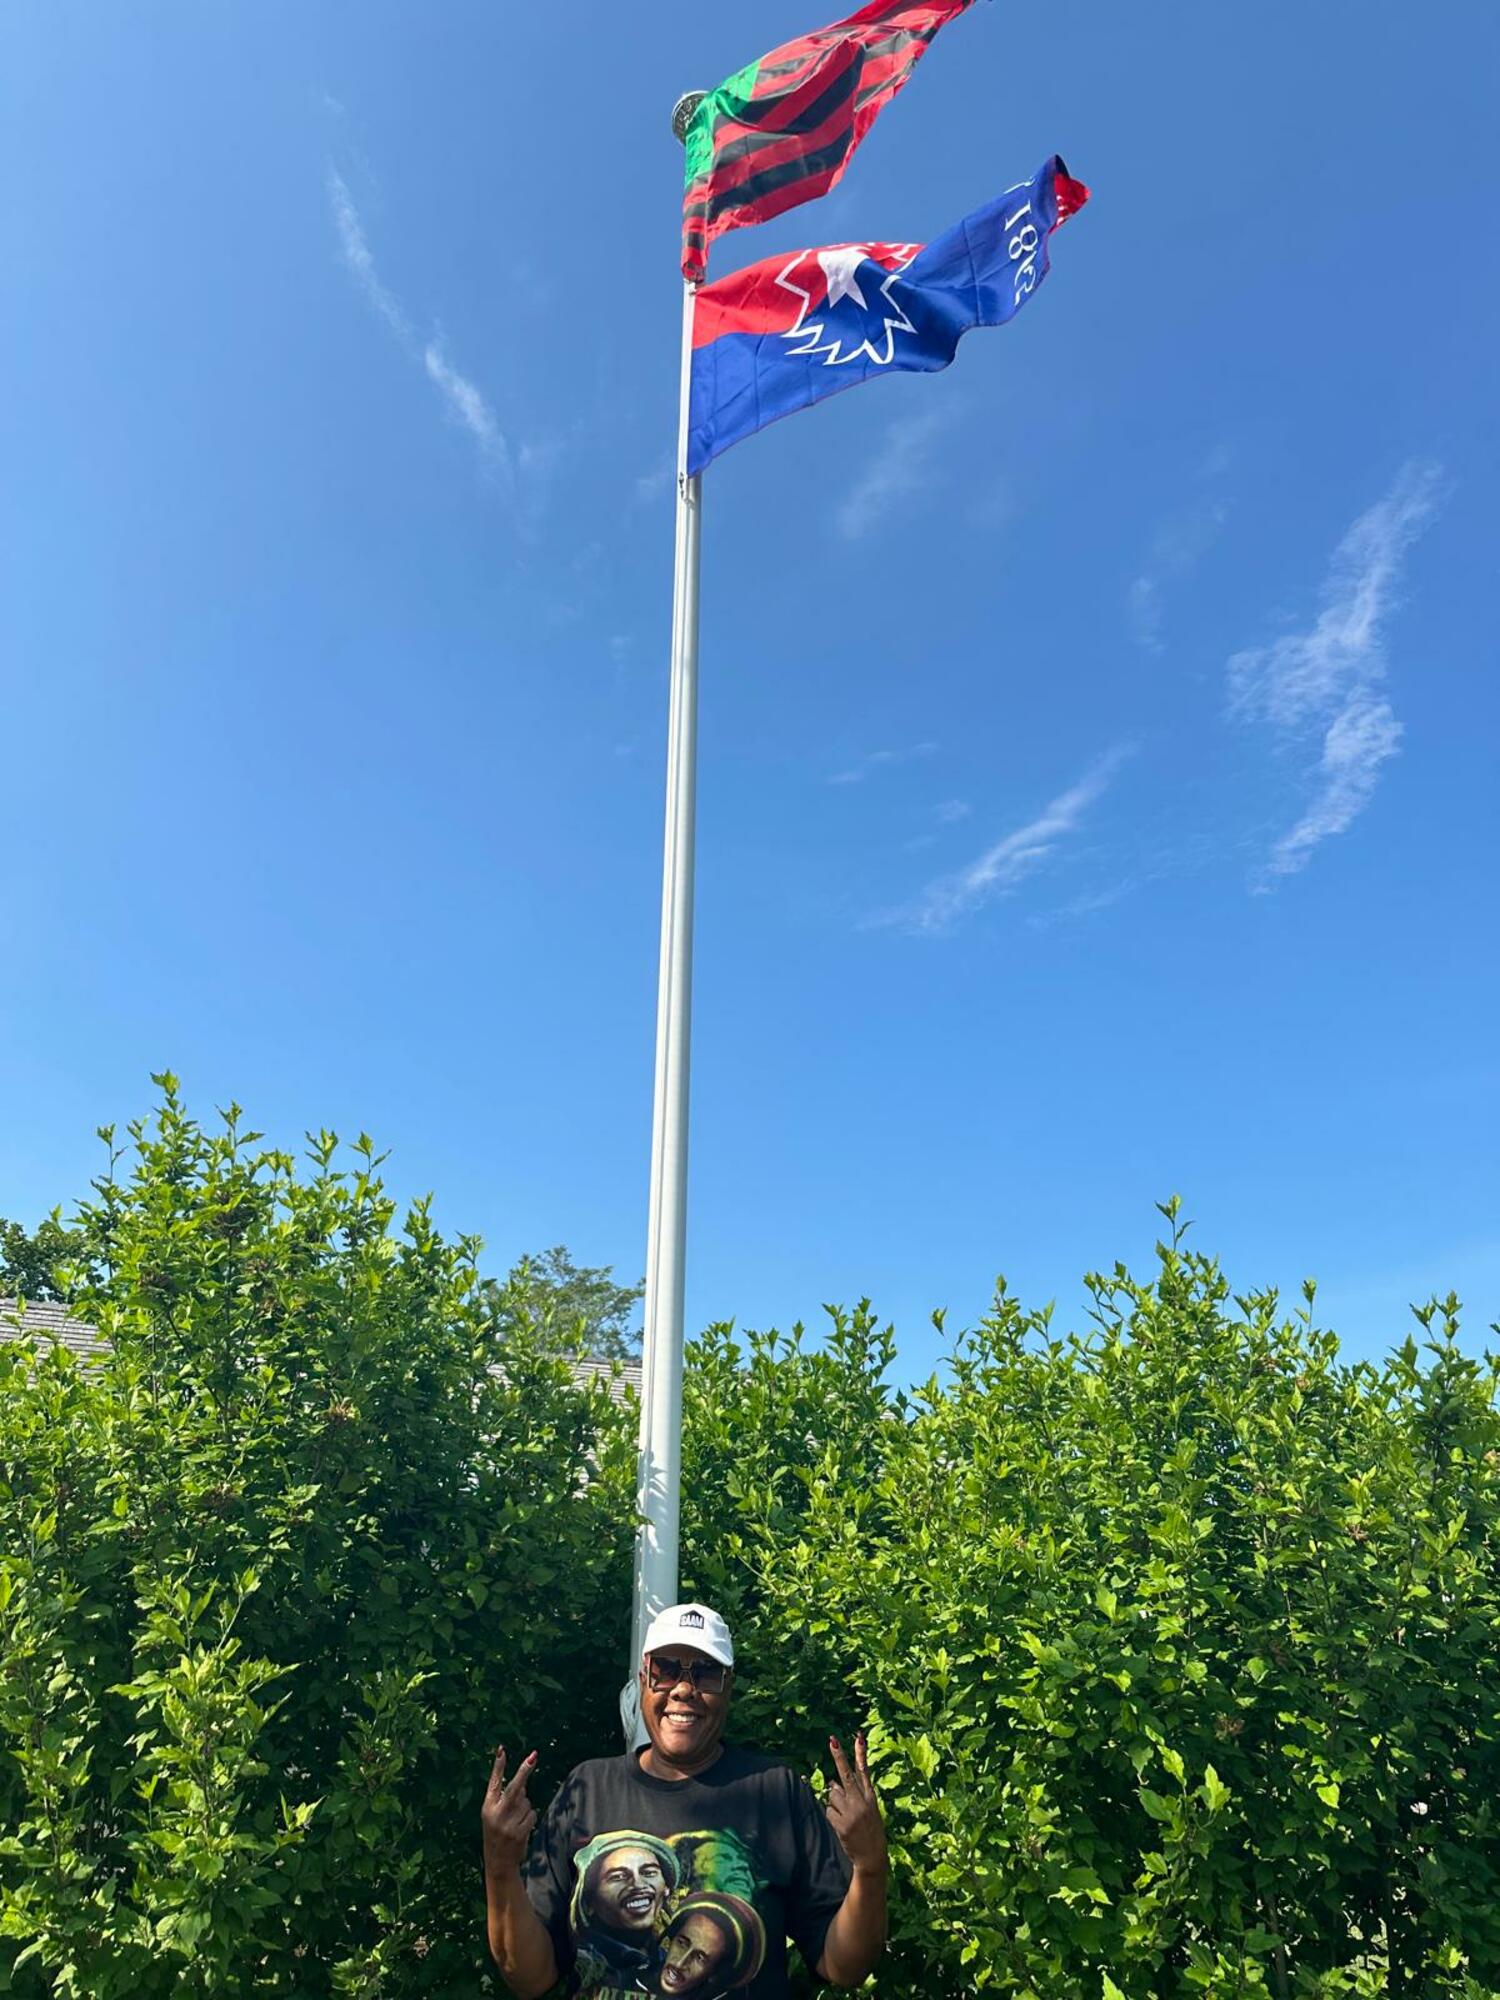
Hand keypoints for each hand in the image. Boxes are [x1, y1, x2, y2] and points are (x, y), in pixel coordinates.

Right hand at [481, 1746, 537, 1878]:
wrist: (498, 1862)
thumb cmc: (496, 1834)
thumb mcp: (492, 1815)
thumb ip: (504, 1799)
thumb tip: (524, 1783)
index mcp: (488, 1806)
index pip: (494, 1782)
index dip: (498, 1766)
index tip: (501, 1749)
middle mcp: (497, 1813)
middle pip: (515, 1786)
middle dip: (525, 1770)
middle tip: (534, 1756)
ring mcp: (508, 1823)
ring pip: (527, 1802)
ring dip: (525, 1808)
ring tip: (515, 1822)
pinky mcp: (519, 1832)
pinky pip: (532, 1814)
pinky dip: (530, 1819)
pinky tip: (522, 1829)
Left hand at [824, 1733, 886, 1876]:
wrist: (872, 1857)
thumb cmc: (871, 1831)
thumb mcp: (870, 1810)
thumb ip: (854, 1794)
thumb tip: (832, 1782)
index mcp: (870, 1797)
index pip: (864, 1771)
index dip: (860, 1754)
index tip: (858, 1737)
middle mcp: (861, 1802)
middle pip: (846, 1774)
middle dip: (839, 1756)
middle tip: (832, 1740)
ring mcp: (851, 1812)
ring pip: (832, 1795)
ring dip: (835, 1803)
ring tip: (846, 1816)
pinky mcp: (842, 1824)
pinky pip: (828, 1811)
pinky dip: (831, 1815)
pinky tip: (841, 1824)